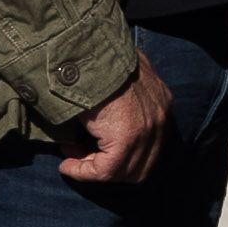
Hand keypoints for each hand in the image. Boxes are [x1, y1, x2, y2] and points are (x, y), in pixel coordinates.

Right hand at [58, 52, 172, 184]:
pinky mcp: (128, 138)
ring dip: (95, 169)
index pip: (151, 145)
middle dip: (112, 167)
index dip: (121, 154)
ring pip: (126, 171)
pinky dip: (83, 172)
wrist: (88, 54)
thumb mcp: (117, 74)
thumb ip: (121, 94)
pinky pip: (106, 170)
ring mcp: (148, 128)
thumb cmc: (96, 62)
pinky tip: (66, 164)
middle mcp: (160, 117)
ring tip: (72, 157)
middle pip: (142, 164)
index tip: (93, 150)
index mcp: (161, 101)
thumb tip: (103, 116)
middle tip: (84, 157)